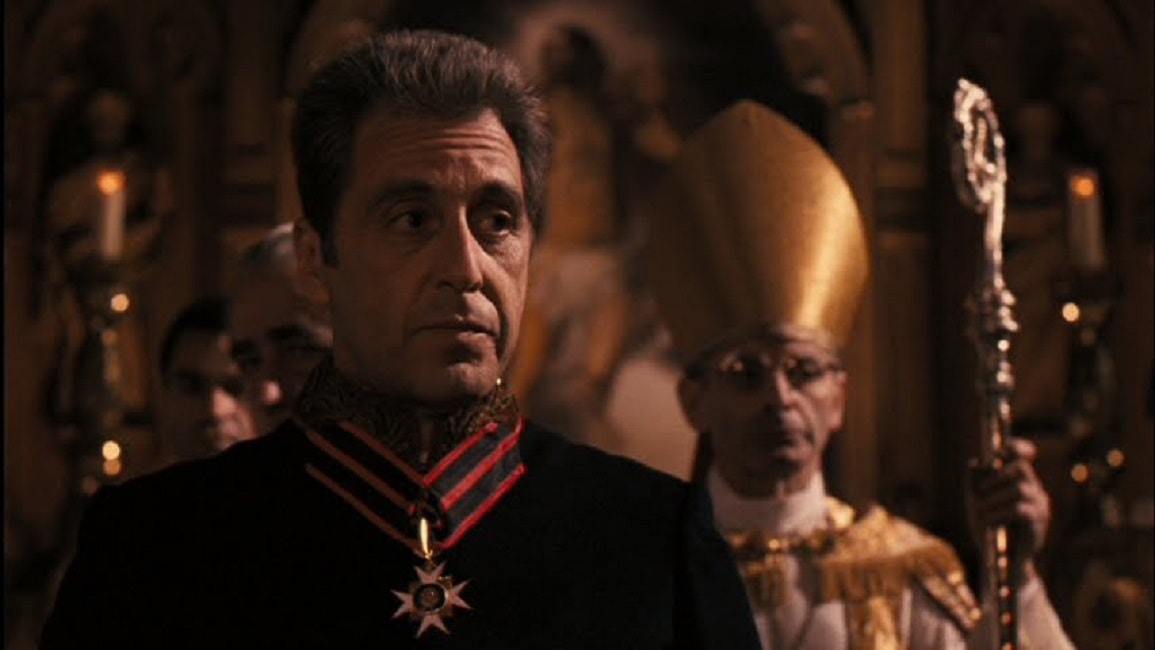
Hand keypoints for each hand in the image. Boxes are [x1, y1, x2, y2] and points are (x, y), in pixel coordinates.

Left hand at [967, 437, 1050, 581]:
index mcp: (1020, 481)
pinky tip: (986, 521)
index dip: (1015, 447)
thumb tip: (974, 463)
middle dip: (995, 478)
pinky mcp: (1038, 523)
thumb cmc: (989, 528)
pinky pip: (1019, 509)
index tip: (1000, 451)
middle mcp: (1034, 490)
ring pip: (1019, 489)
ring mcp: (1040, 506)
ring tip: (978, 511)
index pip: (1023, 455)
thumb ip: (975, 482)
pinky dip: (998, 513)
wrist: (1001, 562)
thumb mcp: (976, 501)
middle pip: (1021, 468)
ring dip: (993, 498)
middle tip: (977, 493)